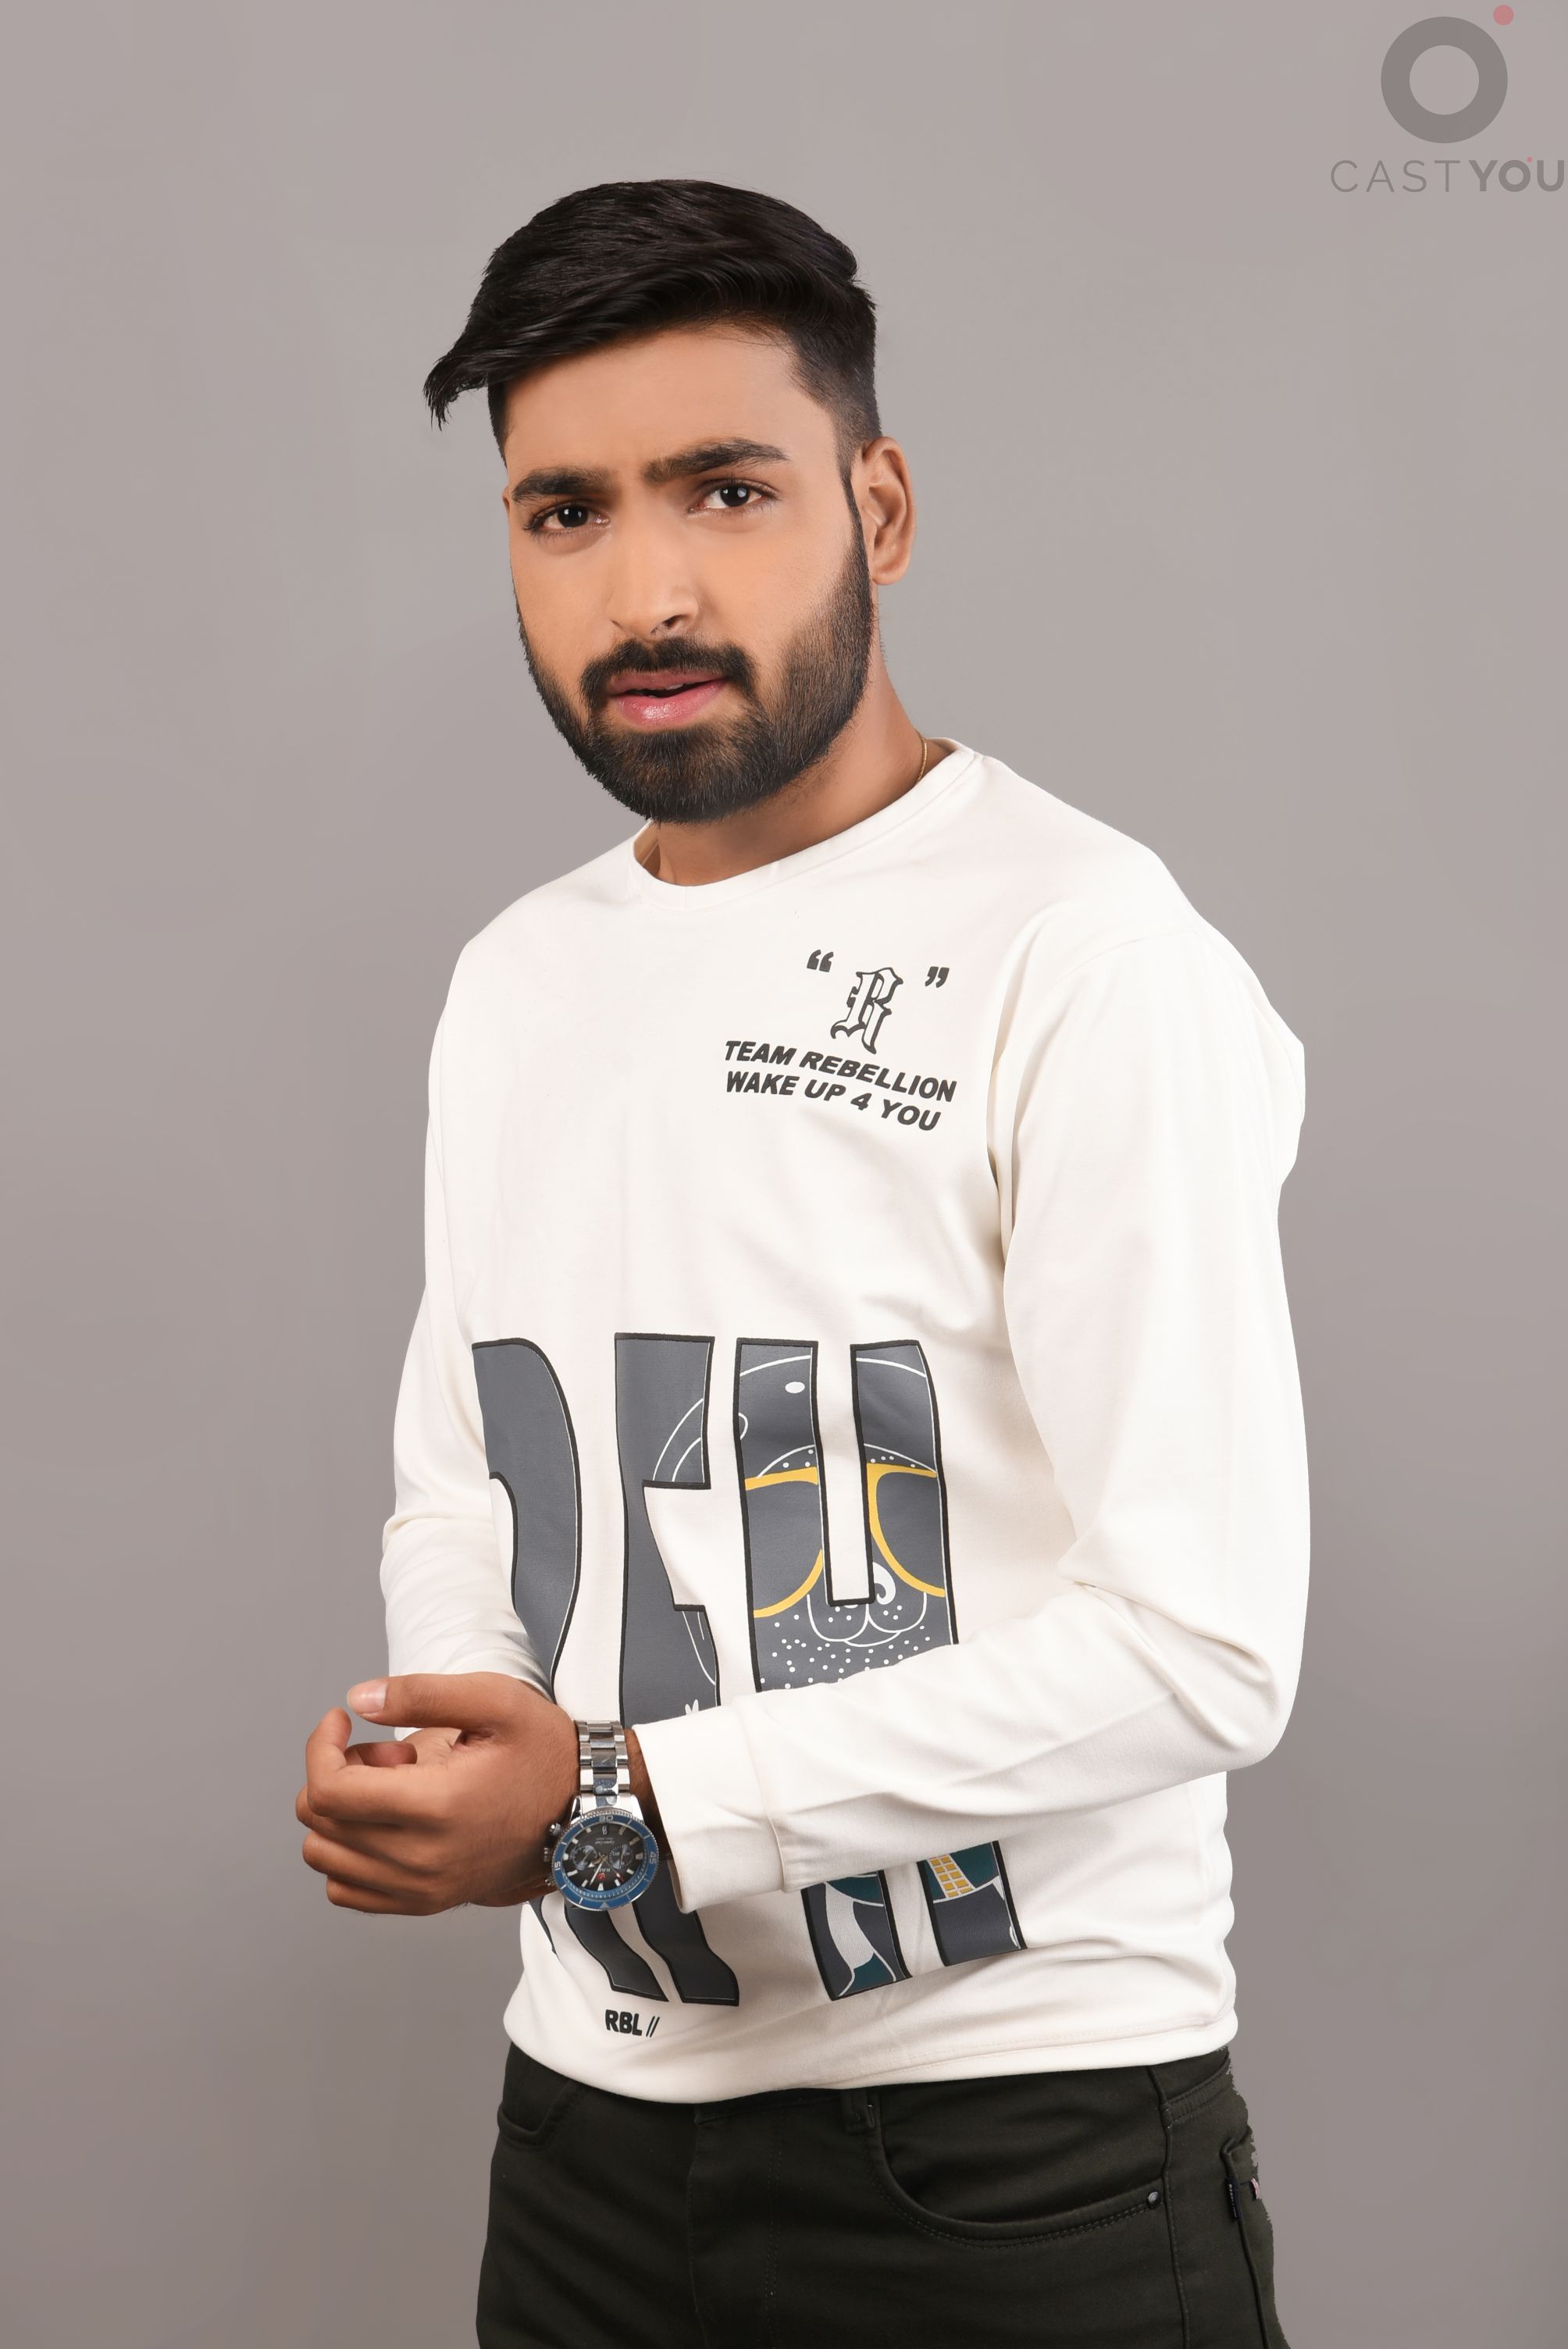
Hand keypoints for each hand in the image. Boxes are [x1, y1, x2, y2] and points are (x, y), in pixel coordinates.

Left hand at [296, 1673, 579, 1914]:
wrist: (585, 1810)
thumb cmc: (543, 1751)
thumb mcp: (494, 1700)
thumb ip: (421, 1693)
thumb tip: (357, 1698)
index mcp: (437, 1806)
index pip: (329, 1791)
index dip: (319, 1746)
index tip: (341, 1718)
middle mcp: (423, 1859)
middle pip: (320, 1822)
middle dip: (335, 1771)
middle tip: (388, 1751)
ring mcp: (422, 1889)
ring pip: (325, 1858)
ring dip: (340, 1813)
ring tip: (391, 1786)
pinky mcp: (425, 1902)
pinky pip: (347, 1891)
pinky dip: (346, 1854)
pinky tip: (385, 1821)